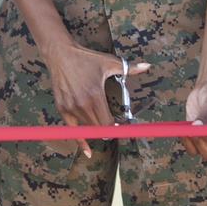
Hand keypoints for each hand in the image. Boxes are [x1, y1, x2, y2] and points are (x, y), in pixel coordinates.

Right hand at [44, 40, 149, 157]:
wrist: (59, 54)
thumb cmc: (84, 58)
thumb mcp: (108, 62)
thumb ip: (129, 68)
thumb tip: (147, 66)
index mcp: (95, 95)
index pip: (108, 122)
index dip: (116, 127)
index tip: (121, 127)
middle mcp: (82, 104)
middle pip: (99, 128)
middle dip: (108, 128)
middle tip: (113, 125)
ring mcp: (71, 108)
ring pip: (88, 128)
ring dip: (96, 129)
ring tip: (100, 122)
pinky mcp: (62, 109)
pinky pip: (73, 131)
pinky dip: (81, 140)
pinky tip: (88, 151)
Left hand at [181, 81, 206, 161]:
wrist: (205, 91)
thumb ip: (204, 116)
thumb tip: (196, 127)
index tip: (199, 127)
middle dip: (198, 142)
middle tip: (191, 130)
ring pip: (197, 152)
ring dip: (189, 142)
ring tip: (186, 128)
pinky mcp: (196, 138)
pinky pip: (190, 147)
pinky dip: (184, 140)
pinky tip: (182, 129)